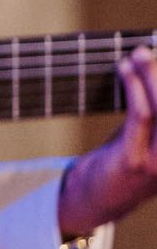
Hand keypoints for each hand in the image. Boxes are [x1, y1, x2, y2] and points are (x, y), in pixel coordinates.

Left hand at [59, 44, 156, 237]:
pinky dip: (133, 88)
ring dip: (149, 76)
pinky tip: (125, 70)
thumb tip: (149, 65)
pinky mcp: (136, 162)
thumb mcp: (146, 133)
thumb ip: (153, 109)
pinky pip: (140, 117)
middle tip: (149, 49)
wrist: (97, 199)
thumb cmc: (124, 158)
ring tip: (138, 54)